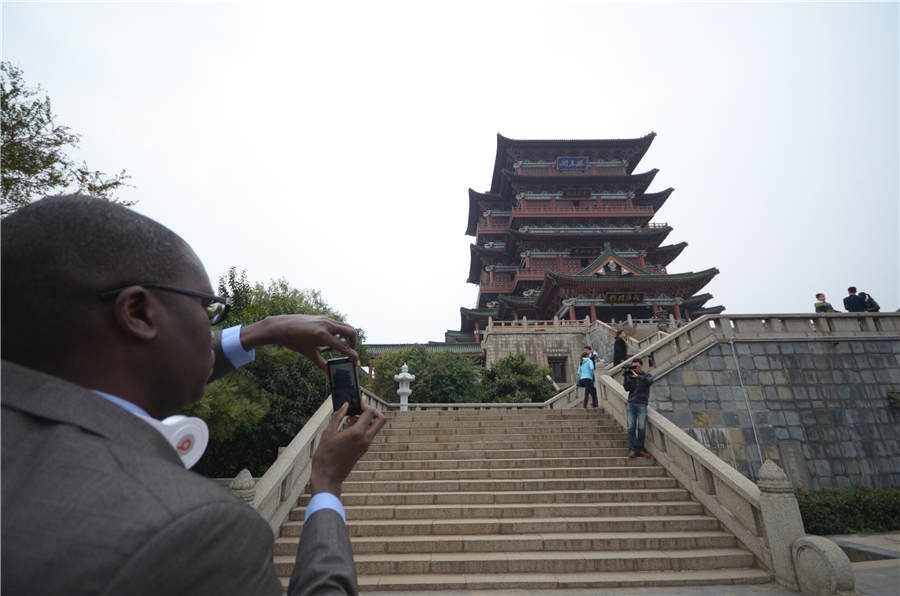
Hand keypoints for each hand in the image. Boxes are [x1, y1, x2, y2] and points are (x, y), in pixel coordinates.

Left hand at [239, 314, 358, 370]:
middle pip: (351, 332)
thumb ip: (322, 365)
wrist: (280, 326)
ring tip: (343, 346)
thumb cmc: (293, 341)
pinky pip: (337, 324)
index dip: (352, 356)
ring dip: (348, 337)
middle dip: (354, 343)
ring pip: (346, 326)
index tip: (356, 362)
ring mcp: (325, 319)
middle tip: (351, 352)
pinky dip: (340, 332)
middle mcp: (326, 325)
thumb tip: (330, 375)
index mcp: (322, 336)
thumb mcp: (309, 354)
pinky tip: (332, 340)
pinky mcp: (323, 317)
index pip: (344, 347)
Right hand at [309, 395, 385, 497]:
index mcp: (357, 433)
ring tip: (349, 419)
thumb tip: (345, 405)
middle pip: (381, 420)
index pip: (370, 413)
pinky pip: (369, 434)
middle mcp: (365, 439)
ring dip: (367, 419)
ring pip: (376, 428)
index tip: (359, 400)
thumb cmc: (325, 456)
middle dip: (374, 411)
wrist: (328, 477)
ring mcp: (366, 446)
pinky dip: (363, 427)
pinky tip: (348, 428)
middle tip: (361, 408)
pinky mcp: (363, 450)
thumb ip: (338, 416)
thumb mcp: (328, 433)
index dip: (365, 404)